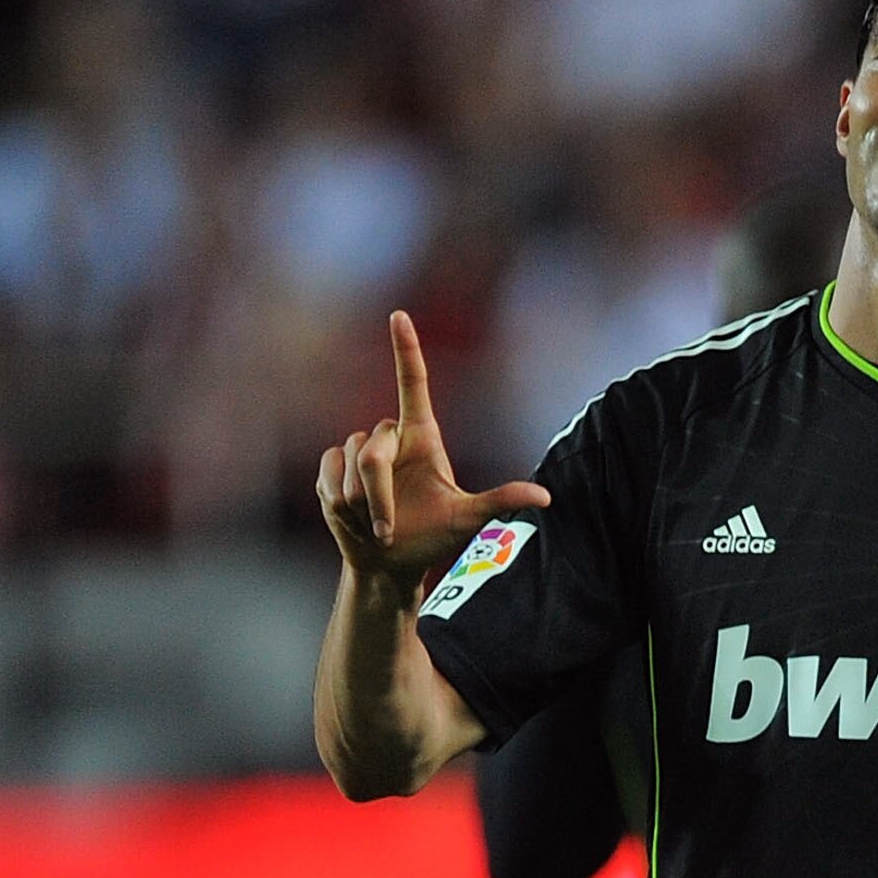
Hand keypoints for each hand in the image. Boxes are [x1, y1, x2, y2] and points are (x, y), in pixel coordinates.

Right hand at [317, 311, 550, 598]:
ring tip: (374, 523)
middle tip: (387, 528)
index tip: (399, 315)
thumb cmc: (432, 537)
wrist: (388, 562)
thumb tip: (547, 496)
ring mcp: (357, 451)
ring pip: (352, 464)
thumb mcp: (467, 520)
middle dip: (377, 494)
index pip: (413, 385)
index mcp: (421, 437)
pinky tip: (350, 517)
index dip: (406, 350)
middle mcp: (390, 437)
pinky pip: (330, 474)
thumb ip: (501, 501)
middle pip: (374, 450)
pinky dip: (339, 502)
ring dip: (361, 503)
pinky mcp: (331, 469)